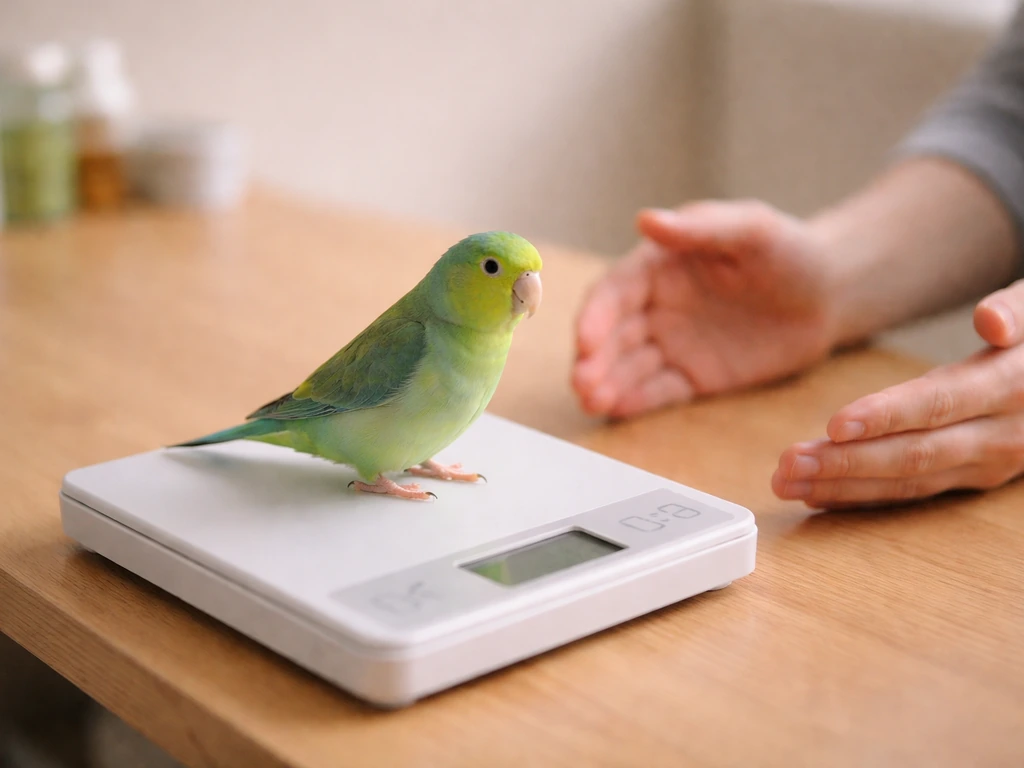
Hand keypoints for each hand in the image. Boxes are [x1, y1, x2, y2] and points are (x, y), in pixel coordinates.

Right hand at [573, 201, 838, 417]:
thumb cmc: (789, 250)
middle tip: (582, 383)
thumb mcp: (751, 230)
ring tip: (591, 402)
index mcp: (658, 265)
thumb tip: (646, 220)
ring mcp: (671, 344)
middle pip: (613, 335)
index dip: (596, 315)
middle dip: (593, 359)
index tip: (586, 340)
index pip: (615, 292)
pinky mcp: (692, 377)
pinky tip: (615, 411)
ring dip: (605, 384)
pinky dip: (635, 401)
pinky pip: (658, 391)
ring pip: (628, 367)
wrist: (830, 295)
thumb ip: (700, 229)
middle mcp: (655, 306)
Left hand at [774, 280, 1023, 506]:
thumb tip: (991, 320)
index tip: (833, 425)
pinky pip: (912, 492)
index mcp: (1011, 387)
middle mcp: (1002, 435)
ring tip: (787, 482)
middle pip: (915, 454)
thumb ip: (1015, 310)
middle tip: (787, 465)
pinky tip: (816, 493)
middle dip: (846, 463)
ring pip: (908, 481)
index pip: (940, 405)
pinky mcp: (972, 478)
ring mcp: (988, 464)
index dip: (887, 416)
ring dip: (843, 486)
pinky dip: (862, 495)